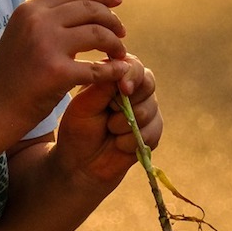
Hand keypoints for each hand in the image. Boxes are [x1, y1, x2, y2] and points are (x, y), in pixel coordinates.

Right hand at [0, 0, 128, 129]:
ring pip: (99, 34)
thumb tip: (83, 9)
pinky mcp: (57, 73)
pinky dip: (113, 70)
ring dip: (115, 44)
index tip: (118, 1)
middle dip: (112, 20)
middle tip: (122, 34)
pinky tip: (119, 73)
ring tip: (119, 55)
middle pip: (91, 10)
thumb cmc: (9, 77)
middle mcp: (38, 21)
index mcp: (30, 10)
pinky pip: (98, 68)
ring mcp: (47, 45)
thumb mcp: (22, 37)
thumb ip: (47, 21)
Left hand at [52, 55, 161, 189]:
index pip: (134, 66)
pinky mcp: (152, 132)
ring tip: (109, 130)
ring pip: (150, 110)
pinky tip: (119, 144)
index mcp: (114, 77)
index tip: (124, 89)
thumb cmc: (78, 129)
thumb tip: (125, 67)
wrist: (80, 165)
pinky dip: (132, 141)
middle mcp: (134, 90)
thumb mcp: (83, 105)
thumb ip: (103, 85)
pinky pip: (153, 132)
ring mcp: (145, 110)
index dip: (133, 75)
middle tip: (109, 114)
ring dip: (125, 125)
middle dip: (128, 104)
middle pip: (148, 85)